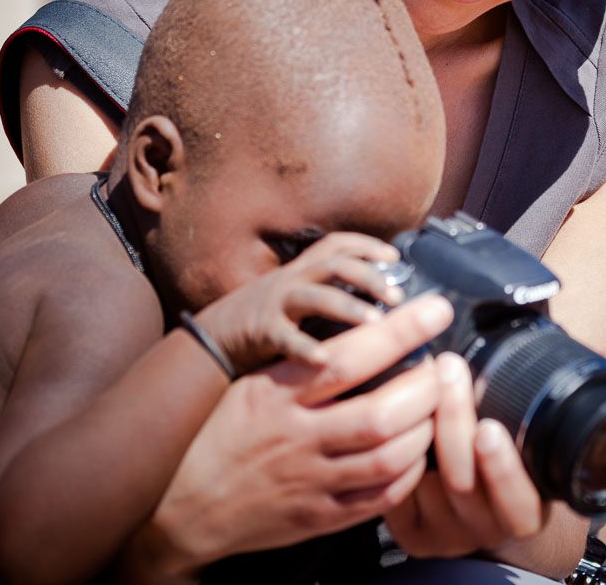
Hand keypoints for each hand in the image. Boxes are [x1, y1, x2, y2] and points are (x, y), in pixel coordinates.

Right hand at [128, 295, 453, 576]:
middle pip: (380, 413)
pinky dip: (408, 474)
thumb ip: (303, 363)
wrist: (181, 508)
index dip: (400, 330)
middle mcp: (294, 437)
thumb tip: (364, 330)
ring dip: (424, 430)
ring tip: (436, 408)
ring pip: (388, 458)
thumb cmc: (222, 434)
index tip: (435, 310)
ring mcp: (309, 482)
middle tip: (444, 368)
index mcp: (276, 394)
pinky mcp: (318, 518)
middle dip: (425, 387)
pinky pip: (379, 499)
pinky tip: (416, 453)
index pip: (348, 356)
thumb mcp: (251, 385)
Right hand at [192, 232, 405, 373]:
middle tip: (397, 296)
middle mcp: (290, 280)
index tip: (395, 257)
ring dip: (348, 307)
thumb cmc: (261, 323)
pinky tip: (325, 361)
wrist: (208, 340)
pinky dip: (305, 348)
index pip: (336, 244)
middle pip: (334, 264)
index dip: (366, 245)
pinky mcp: (260, 330)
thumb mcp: (293, 298)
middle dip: (369, 276)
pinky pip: (286, 337)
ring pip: (316, 295)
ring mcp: (274, 303)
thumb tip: (375, 306)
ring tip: (376, 323)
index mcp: (300, 271)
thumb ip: (325, 296)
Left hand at [384, 352, 541, 557]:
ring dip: (417, 424)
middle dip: (454, 420)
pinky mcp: (411, 534)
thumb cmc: (511, 461)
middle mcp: (485, 529)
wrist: (486, 509)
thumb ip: (547, 406)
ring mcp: (444, 535)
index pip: (519, 500)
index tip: (488, 427)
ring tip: (415, 378)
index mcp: (525, 511)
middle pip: (462, 482)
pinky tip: (387, 406)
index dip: (503, 467)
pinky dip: (390, 447)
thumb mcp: (535, 443)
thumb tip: (592, 353)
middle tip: (449, 370)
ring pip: (423, 483)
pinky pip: (395, 491)